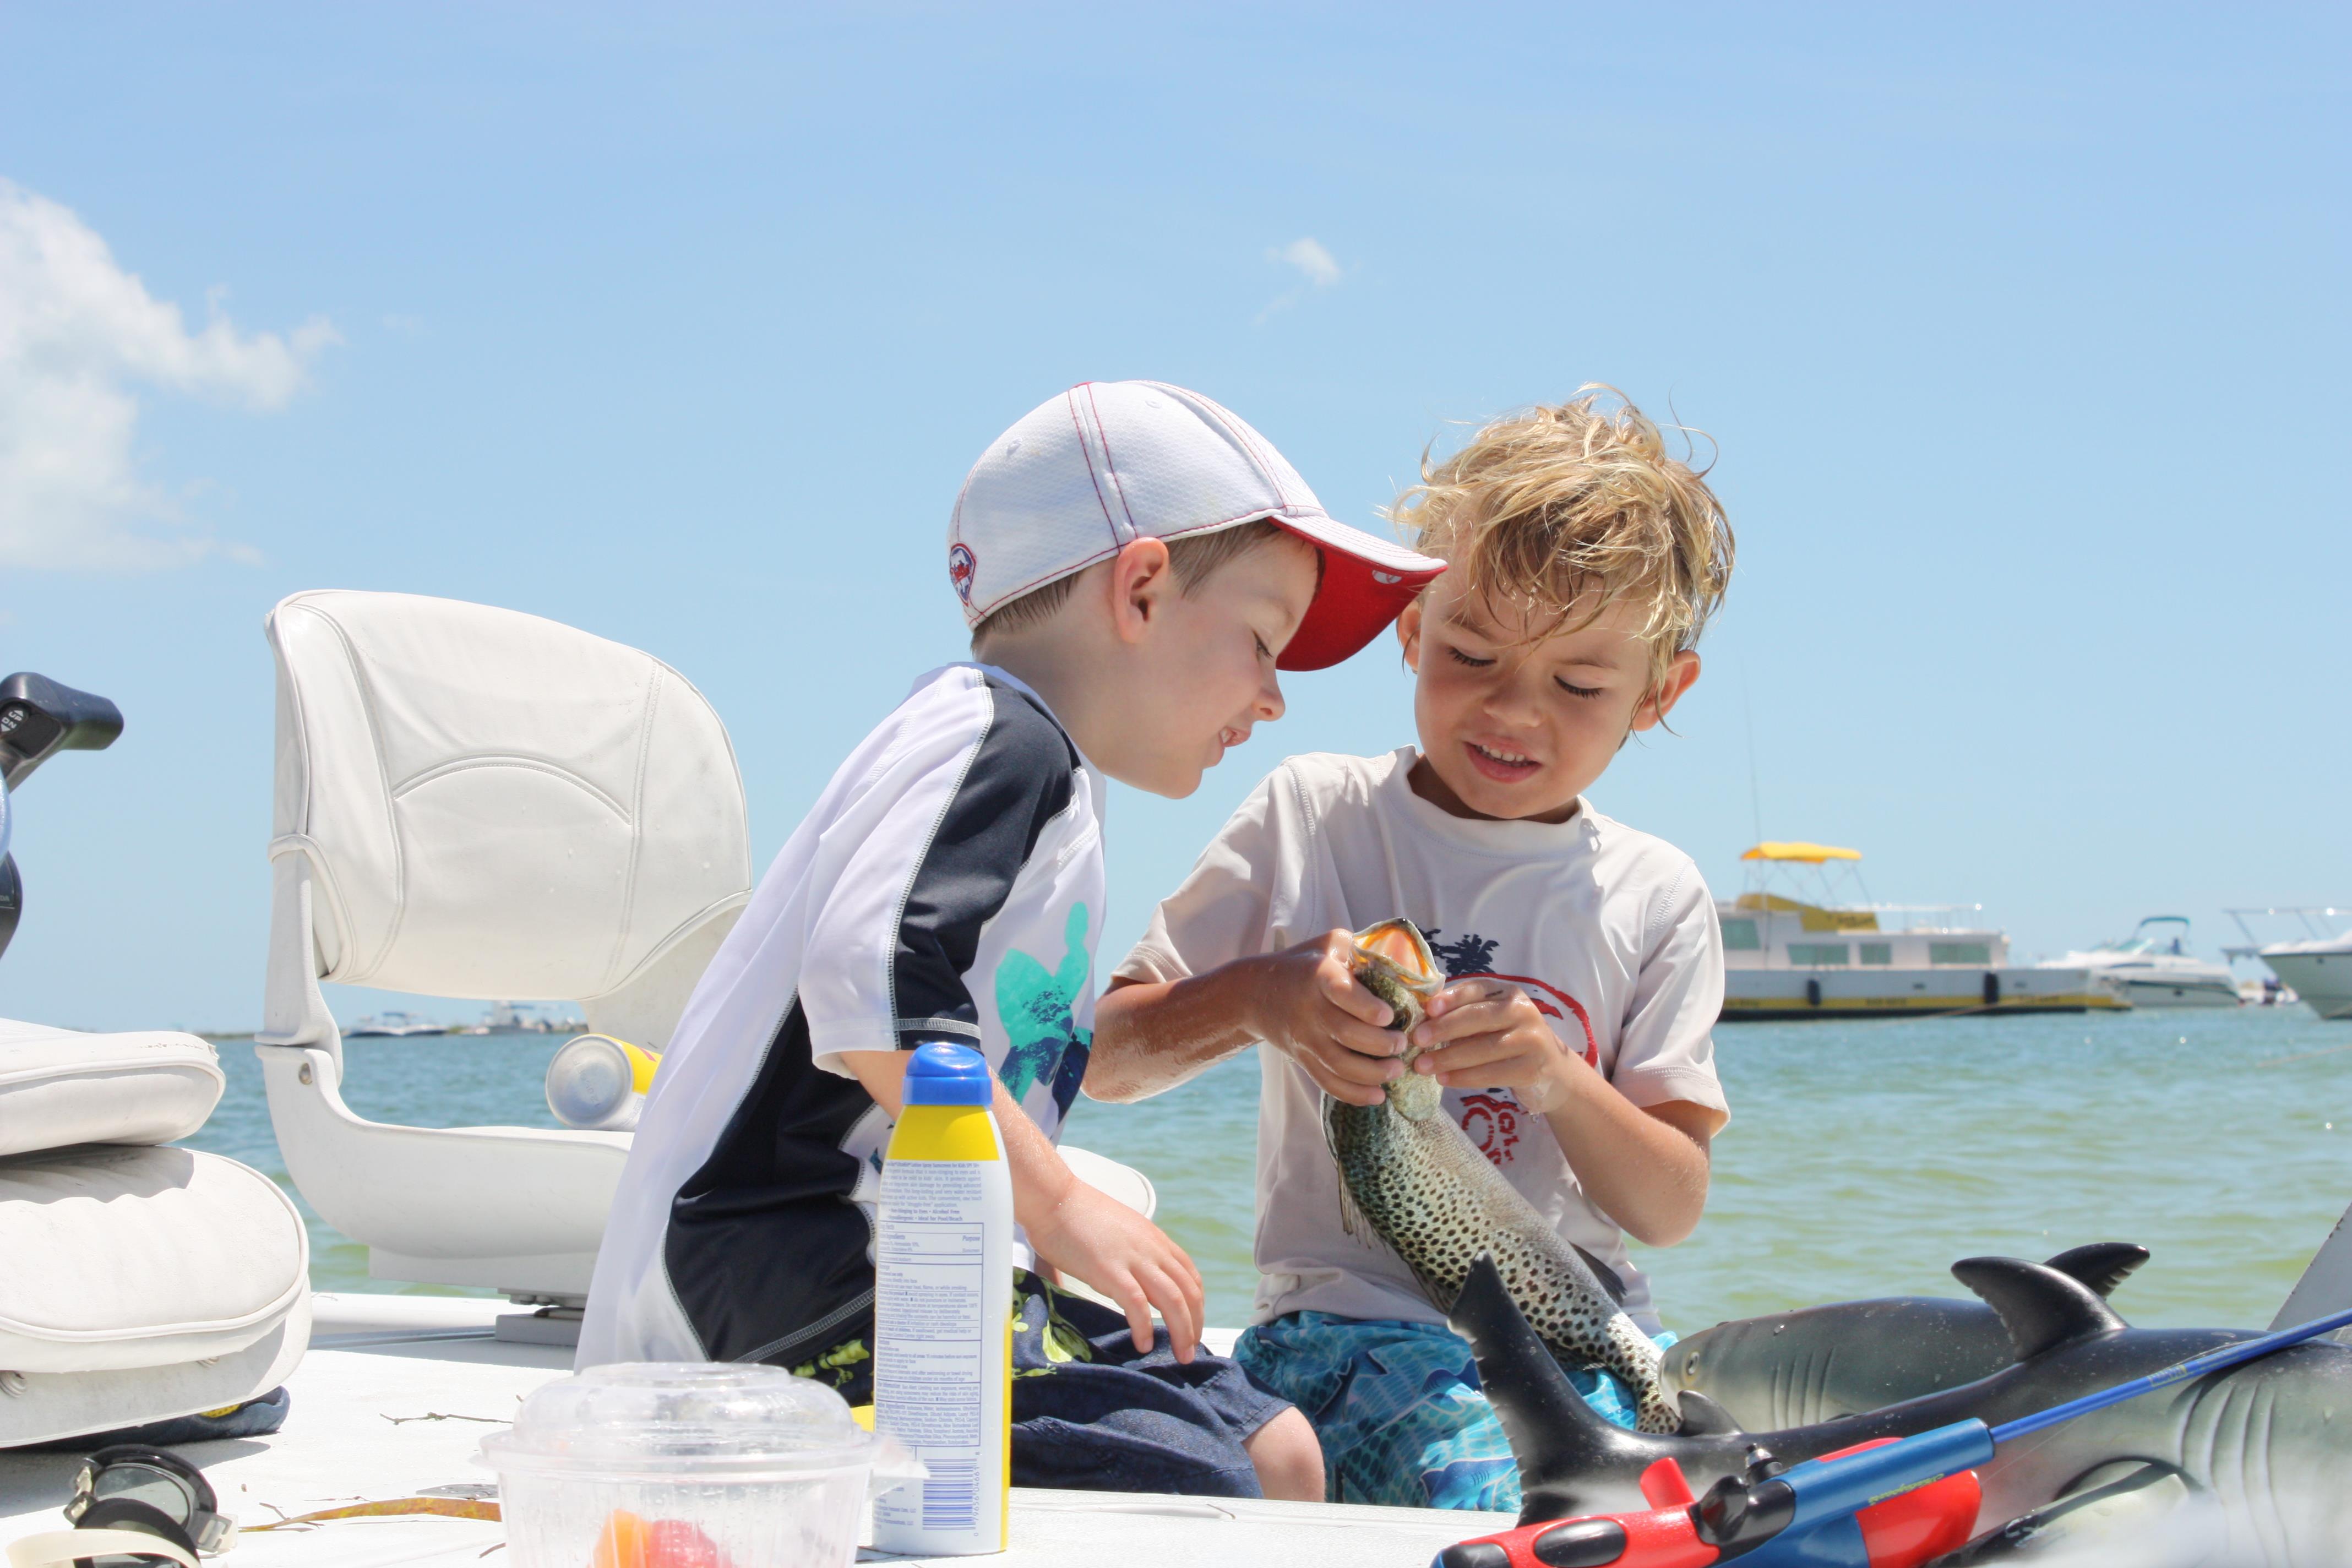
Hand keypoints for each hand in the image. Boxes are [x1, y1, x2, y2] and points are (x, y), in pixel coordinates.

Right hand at [1025, 1180, 1205, 1361]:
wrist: (1053, 1198)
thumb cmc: (1077, 1216)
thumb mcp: (1120, 1232)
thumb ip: (1134, 1252)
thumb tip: (1132, 1278)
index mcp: (1155, 1240)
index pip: (1190, 1276)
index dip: (1197, 1305)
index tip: (1193, 1326)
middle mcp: (1152, 1249)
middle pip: (1188, 1291)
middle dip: (1195, 1325)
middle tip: (1191, 1352)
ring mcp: (1132, 1259)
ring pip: (1172, 1299)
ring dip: (1182, 1332)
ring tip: (1181, 1356)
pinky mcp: (1110, 1270)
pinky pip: (1137, 1304)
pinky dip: (1145, 1327)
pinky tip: (1144, 1345)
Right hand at [1244, 930, 1408, 1107]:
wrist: (1255, 992)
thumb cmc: (1304, 964)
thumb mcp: (1330, 943)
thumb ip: (1362, 947)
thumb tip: (1403, 960)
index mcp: (1319, 975)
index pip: (1342, 993)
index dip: (1367, 1007)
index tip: (1389, 1015)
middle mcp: (1310, 1009)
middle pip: (1346, 1034)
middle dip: (1380, 1044)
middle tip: (1402, 1043)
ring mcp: (1305, 1038)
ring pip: (1339, 1064)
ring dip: (1372, 1073)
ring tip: (1397, 1069)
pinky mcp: (1303, 1059)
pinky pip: (1327, 1082)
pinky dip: (1353, 1094)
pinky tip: (1378, 1095)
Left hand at [1409, 977, 1578, 1111]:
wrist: (1553, 1070)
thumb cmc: (1509, 1040)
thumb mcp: (1491, 1020)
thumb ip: (1464, 1015)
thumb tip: (1424, 1020)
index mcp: (1508, 993)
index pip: (1477, 989)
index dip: (1452, 998)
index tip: (1429, 1008)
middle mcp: (1522, 1011)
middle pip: (1479, 1017)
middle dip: (1445, 1028)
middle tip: (1418, 1039)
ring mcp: (1531, 1040)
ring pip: (1484, 1048)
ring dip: (1449, 1057)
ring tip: (1422, 1065)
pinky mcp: (1532, 1068)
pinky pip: (1492, 1073)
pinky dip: (1465, 1077)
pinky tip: (1445, 1079)